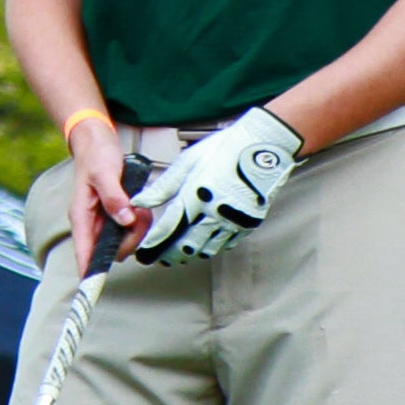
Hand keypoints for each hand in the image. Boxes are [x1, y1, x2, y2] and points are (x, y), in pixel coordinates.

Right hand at [62, 127, 143, 276]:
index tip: (96, 287)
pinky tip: (140, 205)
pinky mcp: (115, 214)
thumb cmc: (96, 155)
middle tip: (140, 217)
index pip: (83, 252)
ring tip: (140, 207)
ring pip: (122, 240)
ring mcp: (104, 220)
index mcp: (81, 216)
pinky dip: (138, 220)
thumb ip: (114, 198)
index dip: (89, 271)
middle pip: (109, 250)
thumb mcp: (104, 173)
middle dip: (129, 240)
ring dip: (136, 229)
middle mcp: (91, 223)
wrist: (97, 139)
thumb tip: (124, 220)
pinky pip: (129, 228)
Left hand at [133, 106, 303, 264]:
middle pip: (186, 247)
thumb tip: (140, 202)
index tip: (144, 253)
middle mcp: (215, 213)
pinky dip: (213, 246)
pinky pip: (226, 244)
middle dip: (170, 255)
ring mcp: (234, 221)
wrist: (264, 146)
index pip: (168, 230)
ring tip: (179, 253)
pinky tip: (205, 242)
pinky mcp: (249, 223)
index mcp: (196, 196)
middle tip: (159, 258)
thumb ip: (163, 187)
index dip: (153, 246)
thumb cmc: (225, 149)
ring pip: (207, 250)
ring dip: (191, 254)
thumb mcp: (188, 162)